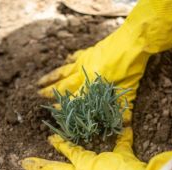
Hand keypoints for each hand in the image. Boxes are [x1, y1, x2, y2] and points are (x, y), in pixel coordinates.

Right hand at [38, 0, 171, 121]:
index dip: (63, 107)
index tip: (53, 111)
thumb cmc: (131, 66)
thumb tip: (125, 126)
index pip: (73, 100)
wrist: (133, 40)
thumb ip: (123, 108)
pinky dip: (70, 59)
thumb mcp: (128, 90)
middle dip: (49, 92)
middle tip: (38, 95)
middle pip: (62, 85)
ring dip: (51, 77)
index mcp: (90, 86)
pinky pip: (76, 57)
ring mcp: (84, 62)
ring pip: (63, 71)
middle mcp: (83, 74)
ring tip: (39, 82)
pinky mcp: (89, 52)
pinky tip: (66, 59)